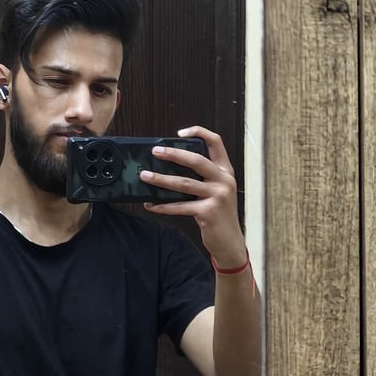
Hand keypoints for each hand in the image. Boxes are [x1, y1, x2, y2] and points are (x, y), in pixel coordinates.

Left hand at [143, 125, 247, 264]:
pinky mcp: (208, 212)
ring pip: (184, 183)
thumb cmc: (220, 215)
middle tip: (155, 151)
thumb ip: (204, 178)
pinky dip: (163, 206)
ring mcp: (217, 196)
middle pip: (197, 160)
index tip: (179, 133)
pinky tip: (150, 204)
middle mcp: (224, 181)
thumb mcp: (218, 191)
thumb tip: (172, 167)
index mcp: (226, 171)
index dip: (199, 132)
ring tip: (145, 176)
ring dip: (161, 180)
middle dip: (173, 154)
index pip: (216, 142)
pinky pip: (180, 206)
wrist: (230, 242)